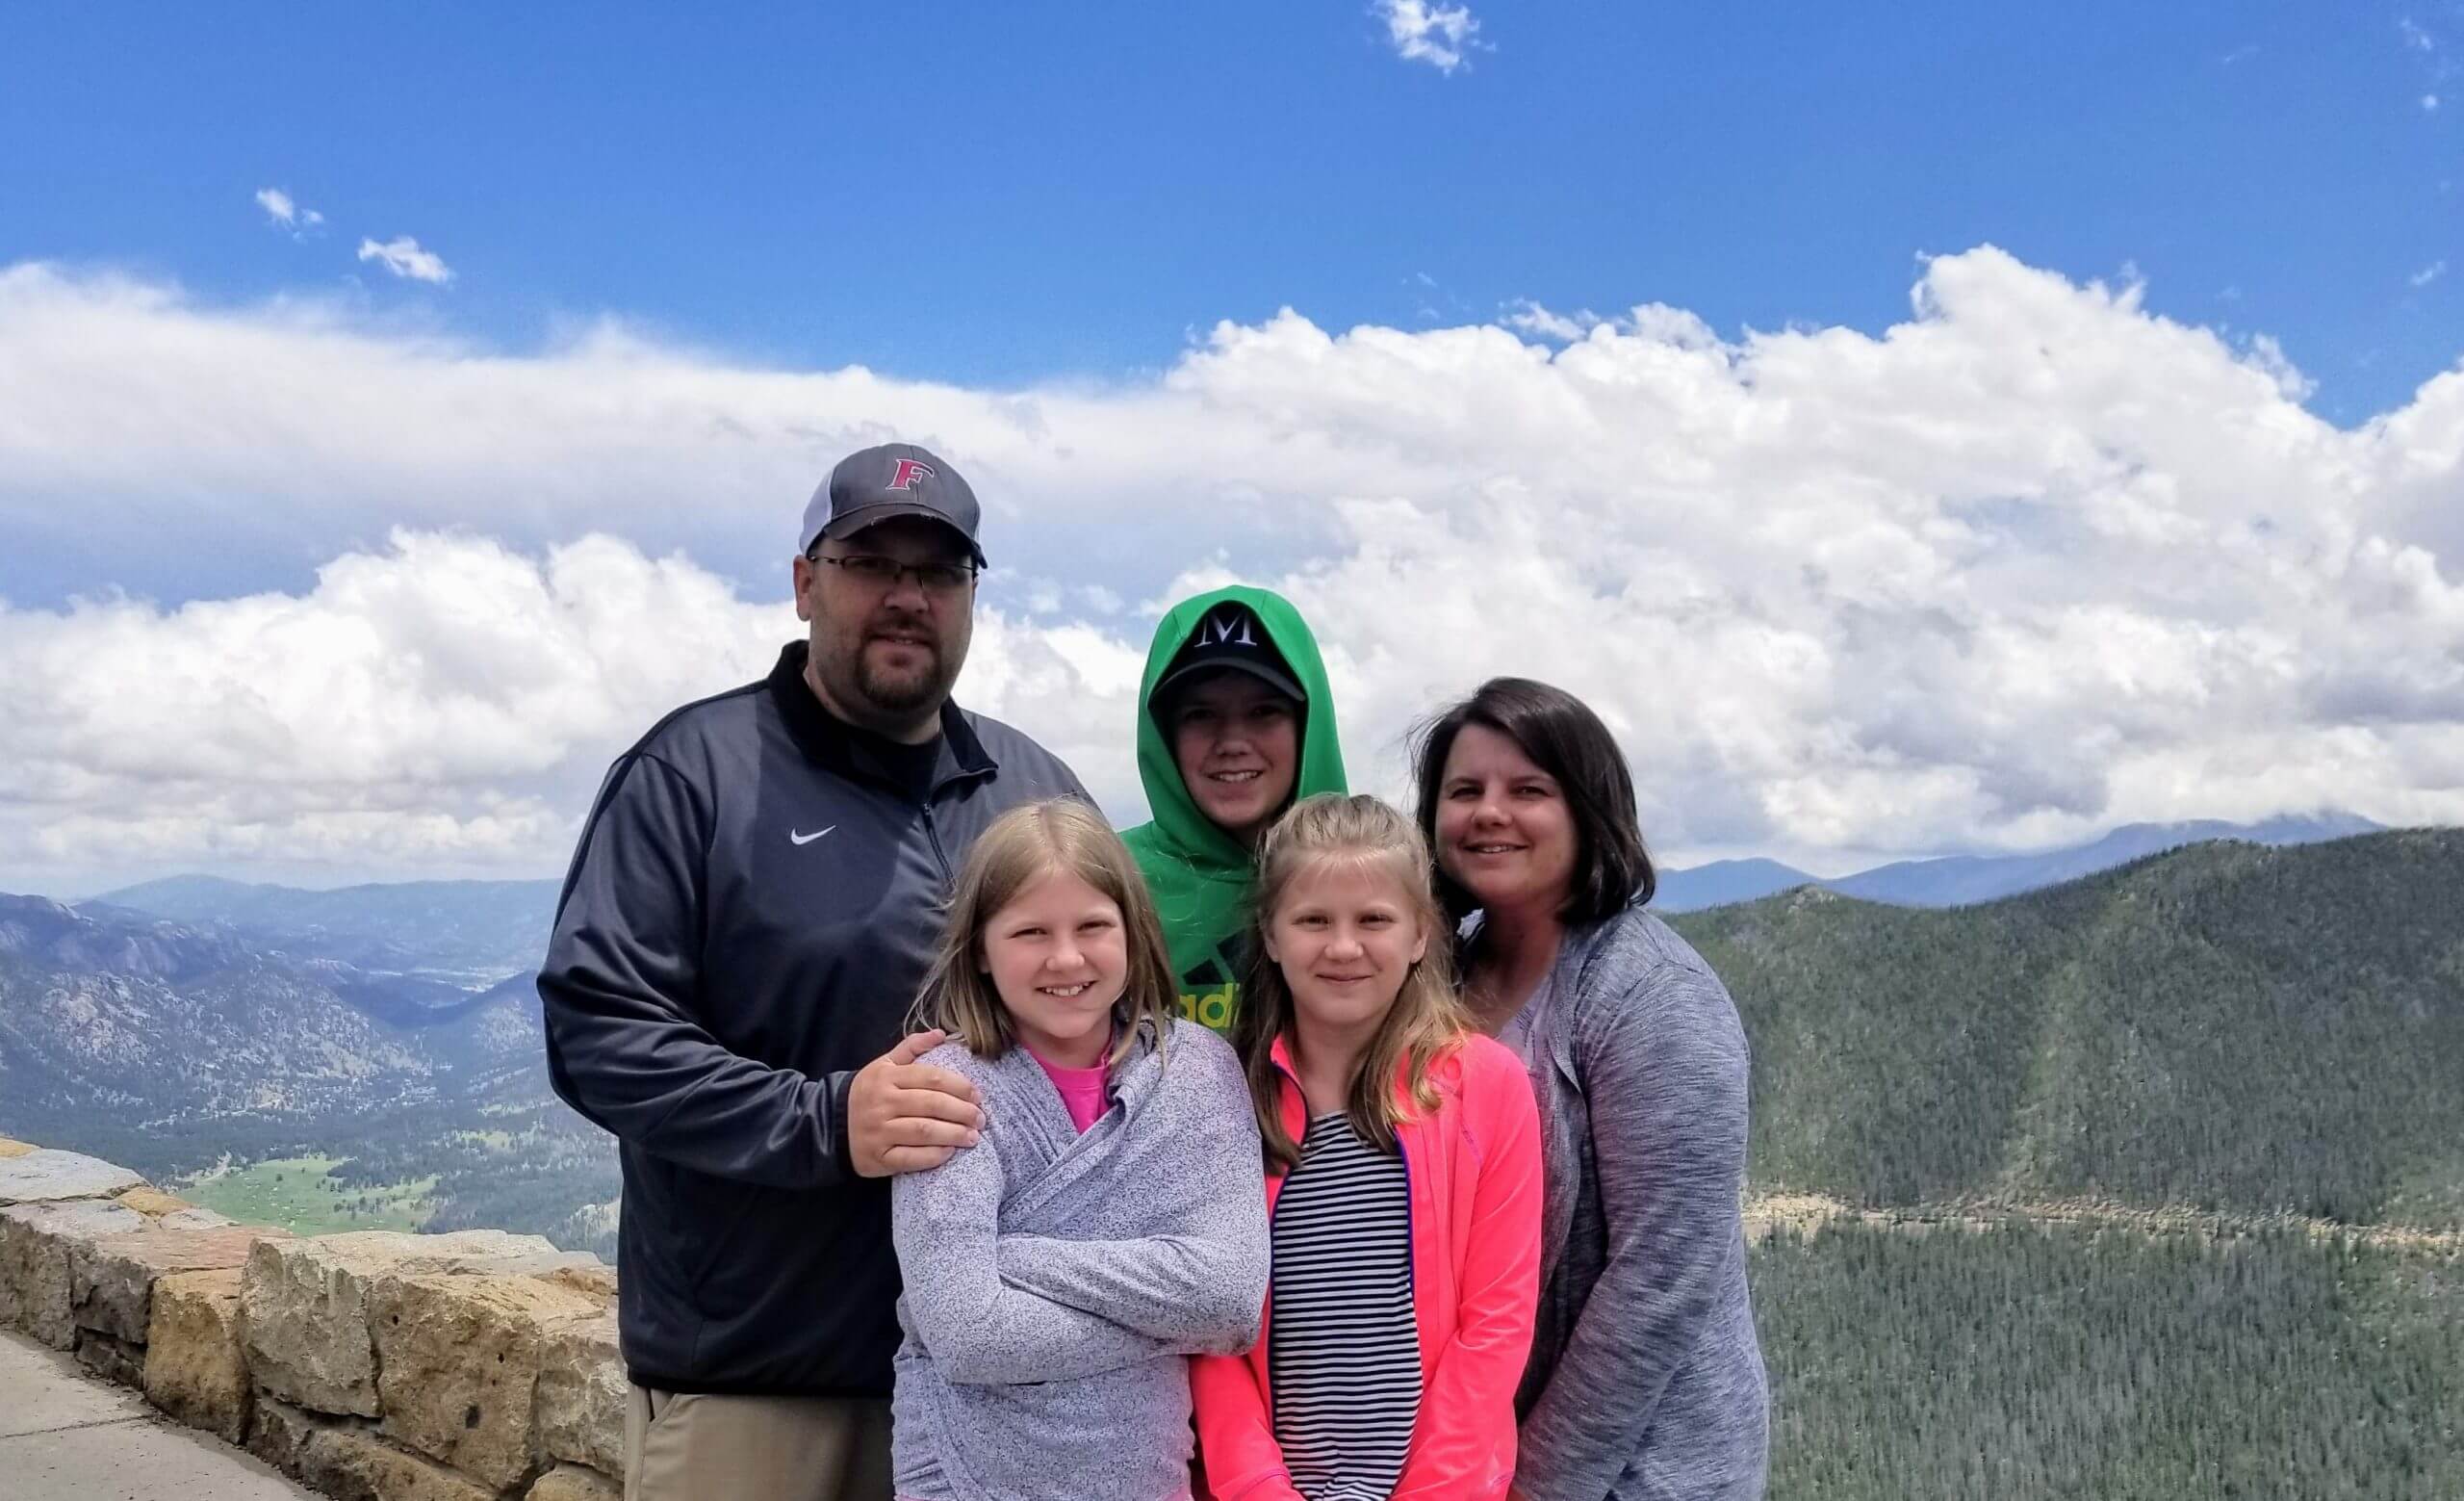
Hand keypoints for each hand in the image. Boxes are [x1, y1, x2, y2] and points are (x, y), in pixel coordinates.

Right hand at [849, 1029, 985, 1176]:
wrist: (829, 1125)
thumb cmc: (866, 1092)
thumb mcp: (883, 1064)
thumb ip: (912, 1047)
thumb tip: (941, 1033)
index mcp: (888, 1077)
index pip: (931, 1078)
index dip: (960, 1086)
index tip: (978, 1095)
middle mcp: (883, 1102)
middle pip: (931, 1105)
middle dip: (962, 1112)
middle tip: (980, 1119)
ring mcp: (879, 1131)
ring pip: (923, 1131)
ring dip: (953, 1134)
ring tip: (973, 1137)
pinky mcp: (877, 1157)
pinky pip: (910, 1158)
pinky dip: (933, 1156)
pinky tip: (949, 1152)